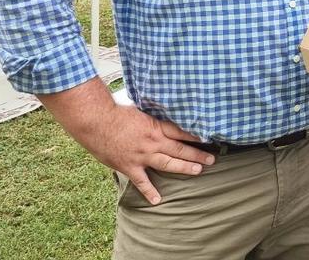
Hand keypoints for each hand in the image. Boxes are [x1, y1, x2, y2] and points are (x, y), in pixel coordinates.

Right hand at [85, 103, 212, 205]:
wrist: (96, 122)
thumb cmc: (117, 113)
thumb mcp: (141, 110)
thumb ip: (153, 116)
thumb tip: (163, 111)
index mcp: (156, 126)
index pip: (182, 132)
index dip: (197, 136)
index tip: (210, 139)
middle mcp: (153, 142)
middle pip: (180, 149)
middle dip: (197, 155)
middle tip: (211, 160)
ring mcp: (142, 155)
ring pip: (168, 164)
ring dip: (184, 168)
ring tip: (198, 172)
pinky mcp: (129, 166)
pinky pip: (142, 182)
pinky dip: (149, 191)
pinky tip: (158, 200)